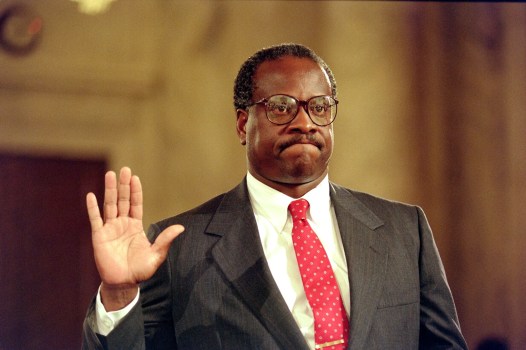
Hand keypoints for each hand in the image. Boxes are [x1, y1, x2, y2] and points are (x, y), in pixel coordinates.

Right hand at [86, 167, 183, 309]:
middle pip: (122, 200)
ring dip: (109, 190)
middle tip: (124, 169)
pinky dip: (92, 208)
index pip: (135, 204)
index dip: (135, 191)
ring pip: (109, 205)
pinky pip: (95, 219)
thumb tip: (181, 228)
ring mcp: (110, 229)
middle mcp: (122, 224)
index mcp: (135, 226)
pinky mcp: (99, 237)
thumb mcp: (156, 254)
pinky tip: (91, 195)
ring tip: (110, 175)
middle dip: (123, 185)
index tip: (135, 178)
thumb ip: (165, 240)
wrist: (123, 283)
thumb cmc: (140, 270)